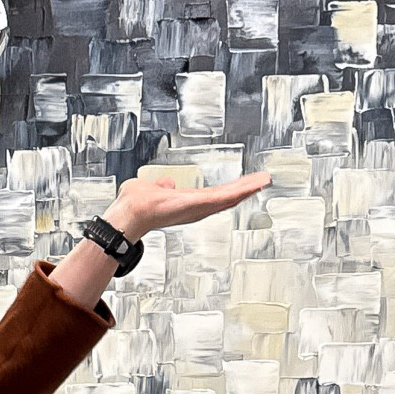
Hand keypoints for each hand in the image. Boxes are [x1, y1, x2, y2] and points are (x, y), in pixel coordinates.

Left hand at [107, 170, 271, 237]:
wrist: (130, 213)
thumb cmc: (136, 204)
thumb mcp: (152, 189)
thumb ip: (161, 185)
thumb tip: (165, 182)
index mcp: (187, 202)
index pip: (213, 195)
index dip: (229, 189)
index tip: (243, 184)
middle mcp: (195, 207)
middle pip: (226, 197)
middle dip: (245, 188)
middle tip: (263, 180)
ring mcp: (198, 207)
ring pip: (228, 197)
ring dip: (247, 188)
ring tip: (264, 180)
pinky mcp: (200, 205)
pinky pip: (224, 197)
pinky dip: (240, 190)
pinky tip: (253, 184)